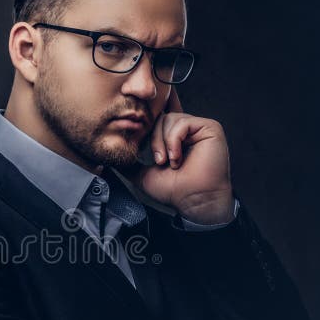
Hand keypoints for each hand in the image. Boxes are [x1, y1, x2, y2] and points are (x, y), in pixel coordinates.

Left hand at [122, 88, 234, 224]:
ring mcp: (198, 128)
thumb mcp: (143, 174)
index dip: (147, 131)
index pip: (154, 122)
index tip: (145, 151)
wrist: (194, 200)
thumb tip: (110, 160)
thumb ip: (129, 163)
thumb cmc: (174, 190)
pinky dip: (174, 141)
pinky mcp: (209, 127)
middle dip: (154, 140)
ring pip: (168, 119)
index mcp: (173, 138)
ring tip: (169, 162)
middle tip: (158, 161)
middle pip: (159, 118)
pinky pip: (182, 123)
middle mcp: (186, 131)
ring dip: (163, 143)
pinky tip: (177, 158)